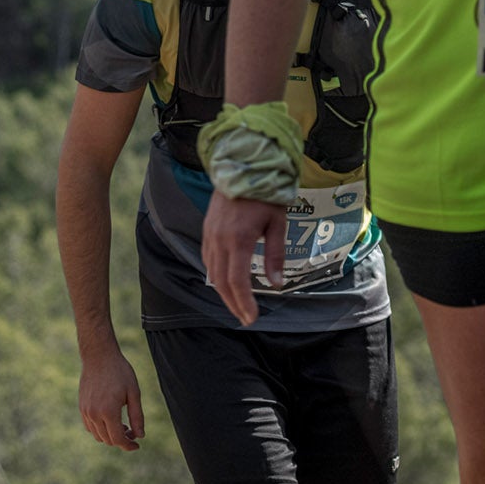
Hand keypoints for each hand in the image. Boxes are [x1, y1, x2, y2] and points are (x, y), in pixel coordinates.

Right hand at [78, 343, 145, 450]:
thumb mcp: (134, 393)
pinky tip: (110, 420)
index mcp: (108, 411)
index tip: (137, 445)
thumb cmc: (120, 372)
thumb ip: (137, 416)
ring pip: (98, 435)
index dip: (128, 445)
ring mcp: (86, 411)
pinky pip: (90, 427)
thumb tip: (140, 436)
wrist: (99, 356)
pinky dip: (100, 430)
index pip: (118, 439)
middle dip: (121, 440)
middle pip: (108, 440)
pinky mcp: (82, 407)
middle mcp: (94, 414)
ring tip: (122, 425)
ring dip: (110, 436)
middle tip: (132, 431)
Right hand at [201, 191, 288, 326]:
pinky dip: (216, 275)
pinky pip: (208, 259)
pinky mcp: (207, 230)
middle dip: (233, 303)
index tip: (251, 317)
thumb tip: (276, 285)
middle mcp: (220, 239)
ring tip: (237, 304)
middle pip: (222, 282)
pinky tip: (226, 282)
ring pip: (212, 272)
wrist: (242, 166)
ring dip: (224, 292)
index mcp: (239, 239)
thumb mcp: (277, 224)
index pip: (237, 281)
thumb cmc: (265, 194)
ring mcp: (210, 234)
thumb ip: (275, 255)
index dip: (244, 303)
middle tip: (245, 318)